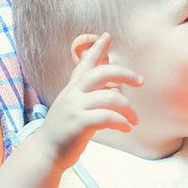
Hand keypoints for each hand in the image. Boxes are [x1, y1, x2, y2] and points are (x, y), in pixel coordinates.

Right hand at [32, 33, 142, 170]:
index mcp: (73, 88)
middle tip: (140, 81)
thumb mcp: (77, 108)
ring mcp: (75, 106)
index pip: (85, 64)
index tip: (107, 35)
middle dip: (125, 73)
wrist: (47, 152)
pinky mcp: (79, 122)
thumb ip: (93, 96)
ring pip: (111, 97)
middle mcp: (73, 93)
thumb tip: (117, 87)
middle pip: (102, 73)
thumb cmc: (67, 130)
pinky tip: (127, 128)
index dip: (97, 49)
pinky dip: (122, 122)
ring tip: (134, 121)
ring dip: (129, 109)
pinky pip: (108, 117)